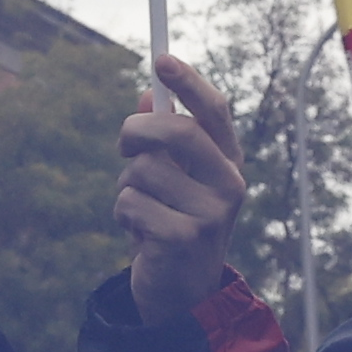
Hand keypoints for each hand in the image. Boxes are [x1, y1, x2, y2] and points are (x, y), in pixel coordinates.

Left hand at [118, 56, 248, 326]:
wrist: (180, 292)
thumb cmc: (173, 222)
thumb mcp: (172, 179)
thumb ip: (163, 140)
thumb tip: (148, 93)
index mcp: (228, 163)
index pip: (215, 112)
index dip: (189, 82)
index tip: (161, 59)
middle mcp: (228, 184)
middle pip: (177, 131)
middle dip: (137, 130)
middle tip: (124, 143)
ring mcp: (210, 213)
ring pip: (143, 169)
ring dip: (126, 186)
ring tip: (141, 209)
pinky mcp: (184, 238)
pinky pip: (130, 203)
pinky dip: (123, 215)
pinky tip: (141, 235)